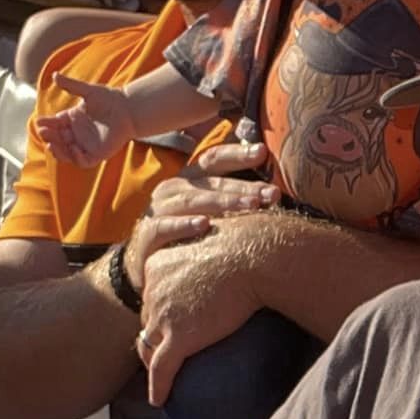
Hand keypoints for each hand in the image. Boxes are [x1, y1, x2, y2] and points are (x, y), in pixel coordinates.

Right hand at [36, 69, 137, 167]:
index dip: (46, 124)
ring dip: (58, 151)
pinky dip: (77, 158)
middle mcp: (77, 134)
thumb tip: (54, 74)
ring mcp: (86, 145)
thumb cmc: (109, 99)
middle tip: (44, 132)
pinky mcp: (98, 154)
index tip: (39, 122)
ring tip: (52, 145)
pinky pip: (84, 161)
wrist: (129, 109)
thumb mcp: (88, 91)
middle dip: (49, 137)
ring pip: (67, 153)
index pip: (54, 124)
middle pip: (57, 140)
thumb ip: (71, 85)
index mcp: (72, 120)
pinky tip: (73, 148)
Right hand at [125, 138, 278, 286]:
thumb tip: (275, 193)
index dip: (237, 154)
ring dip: (223, 202)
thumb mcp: (208, 214)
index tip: (262, 151)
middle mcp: (174, 189)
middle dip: (245, 187)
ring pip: (192, 201)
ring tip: (251, 205)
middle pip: (212, 183)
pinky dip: (184, 226)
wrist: (144, 266)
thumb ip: (233, 200)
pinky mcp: (147, 234)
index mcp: (190, 180)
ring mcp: (158, 210)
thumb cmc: (186, 237)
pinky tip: (204, 225)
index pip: (214, 159)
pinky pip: (164, 227)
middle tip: (272, 193)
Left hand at [136, 211, 275, 405]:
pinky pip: (161, 369)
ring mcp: (163, 314)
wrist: (254, 256)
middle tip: (165, 350)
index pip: (153, 293)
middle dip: (156, 335)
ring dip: (153, 362)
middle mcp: (152, 288)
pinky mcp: (179, 337)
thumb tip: (229, 261)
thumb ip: (209, 255)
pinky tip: (159, 400)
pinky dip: (158, 387)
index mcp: (158, 264)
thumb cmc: (248, 245)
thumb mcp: (216, 243)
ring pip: (149, 346)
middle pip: (149, 319)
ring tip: (161, 377)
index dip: (162, 309)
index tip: (173, 319)